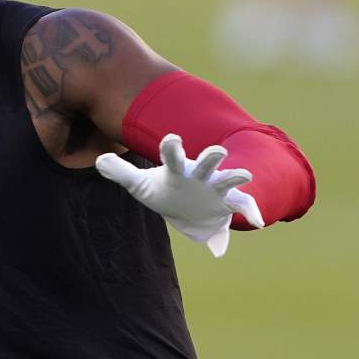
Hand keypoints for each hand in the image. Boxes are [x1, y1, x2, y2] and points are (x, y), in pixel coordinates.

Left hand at [95, 133, 263, 256]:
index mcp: (177, 169)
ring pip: (227, 179)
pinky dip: (252, 210)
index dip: (171, 147)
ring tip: (245, 176)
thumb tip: (98, 160)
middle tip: (216, 151)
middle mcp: (198, 174)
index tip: (171, 138)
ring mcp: (214, 187)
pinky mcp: (225, 203)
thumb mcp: (140, 184)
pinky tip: (259, 220)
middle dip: (211, 157)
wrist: (187, 208)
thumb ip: (121, 172)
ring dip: (235, 177)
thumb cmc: (164, 190)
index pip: (171, 155)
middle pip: (205, 162)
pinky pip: (241, 204)